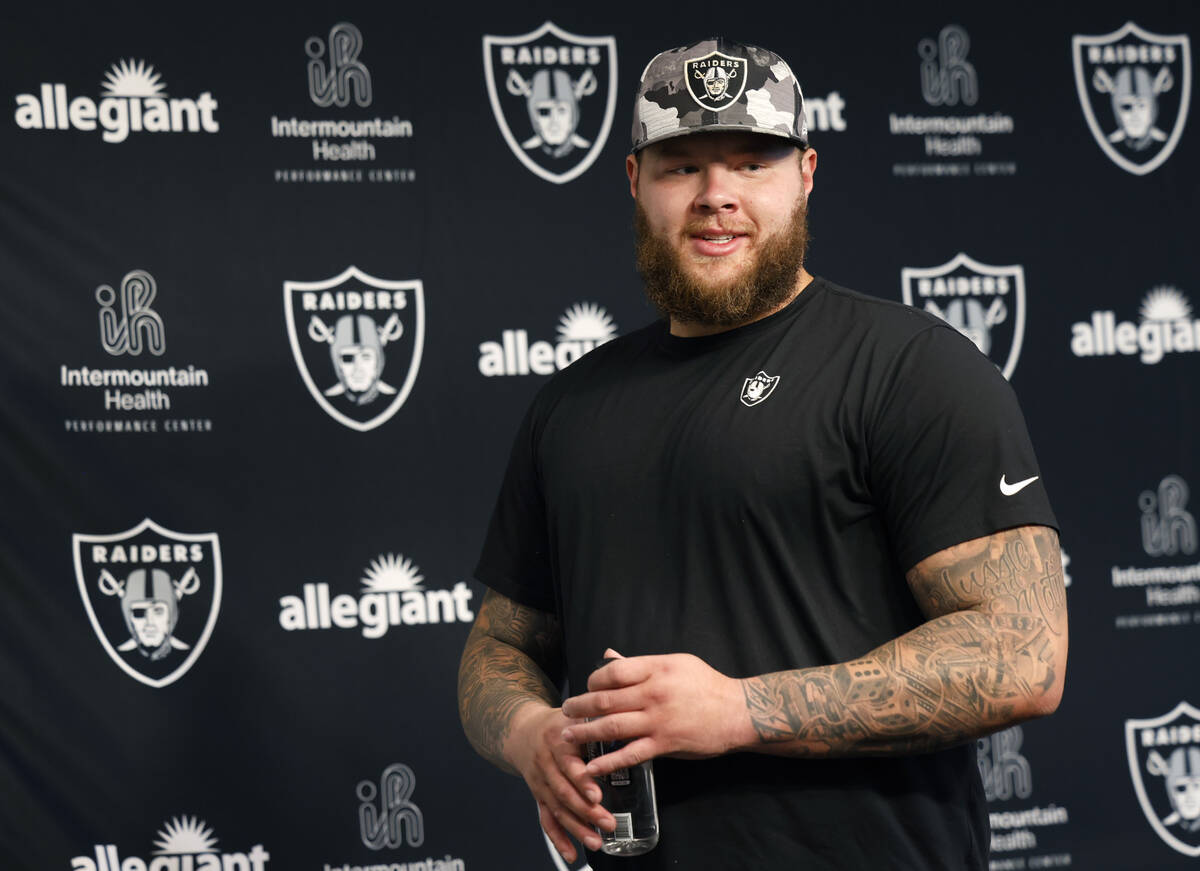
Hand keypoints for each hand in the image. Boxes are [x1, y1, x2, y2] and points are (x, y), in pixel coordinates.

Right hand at [506, 703, 614, 862]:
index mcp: (557, 742)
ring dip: (576, 829)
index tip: (597, 795)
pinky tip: (572, 854)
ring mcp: (541, 783)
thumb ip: (597, 720)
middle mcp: (546, 764)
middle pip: (564, 792)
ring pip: (557, 810)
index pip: (569, 764)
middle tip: (608, 823)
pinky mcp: (539, 797)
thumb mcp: (575, 714)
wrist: (521, 731)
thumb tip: (626, 723)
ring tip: (596, 842)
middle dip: (586, 811)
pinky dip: (558, 839)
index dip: (582, 781)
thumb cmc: (556, 723)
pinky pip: (546, 820)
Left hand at [559, 649, 750, 776]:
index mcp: (655, 668)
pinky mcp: (665, 744)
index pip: (612, 672)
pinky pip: (630, 754)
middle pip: (605, 699)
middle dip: (580, 707)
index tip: (586, 688)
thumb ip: (640, 663)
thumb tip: (609, 655)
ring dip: (585, 732)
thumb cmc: (706, 685)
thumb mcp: (676, 663)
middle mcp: (653, 692)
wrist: (738, 711)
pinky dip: (608, 762)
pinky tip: (592, 767)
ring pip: (612, 726)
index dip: (593, 681)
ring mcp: (658, 720)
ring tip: (568, 736)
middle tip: (565, 712)